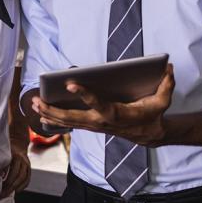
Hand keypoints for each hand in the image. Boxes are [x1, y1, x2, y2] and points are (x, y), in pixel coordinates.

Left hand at [0, 144, 30, 197]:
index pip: (13, 172)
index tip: (0, 188)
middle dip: (10, 187)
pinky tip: (16, 191)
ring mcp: (27, 164)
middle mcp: (23, 160)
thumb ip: (0, 163)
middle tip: (2, 194)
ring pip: (24, 179)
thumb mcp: (2, 153)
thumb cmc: (6, 149)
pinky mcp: (29, 168)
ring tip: (8, 194)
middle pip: (19, 177)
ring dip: (16, 188)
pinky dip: (22, 186)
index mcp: (16, 156)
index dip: (7, 181)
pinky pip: (27, 179)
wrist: (17, 143)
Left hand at [32, 64, 174, 146]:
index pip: (96, 103)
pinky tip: (41, 112)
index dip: (83, 94)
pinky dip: (54, 118)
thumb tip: (168, 67)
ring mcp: (93, 125)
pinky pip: (69, 123)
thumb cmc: (152, 114)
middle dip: (53, 110)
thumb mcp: (162, 101)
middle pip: (72, 117)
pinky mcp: (90, 125)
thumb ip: (166, 85)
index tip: (70, 83)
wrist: (148, 134)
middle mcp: (100, 121)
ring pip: (67, 122)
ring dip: (48, 114)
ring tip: (33, 104)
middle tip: (37, 100)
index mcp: (115, 113)